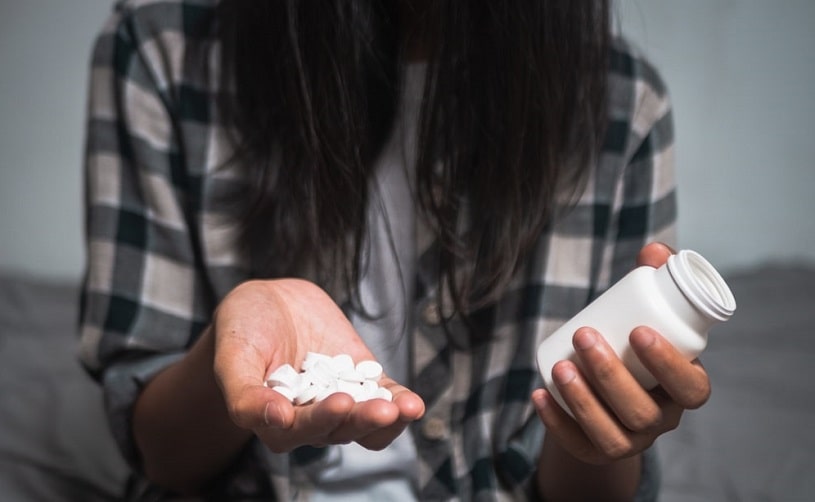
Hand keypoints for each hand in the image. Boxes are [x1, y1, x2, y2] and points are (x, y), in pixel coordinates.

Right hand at [212, 278, 424, 452]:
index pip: (299, 431)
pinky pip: (385, 397)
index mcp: (275, 423)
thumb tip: (277, 419)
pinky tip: (413, 404)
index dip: (320, 420)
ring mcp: (340, 400)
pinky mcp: (362, 380)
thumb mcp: (232, 357)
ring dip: (387, 420)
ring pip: (367, 423)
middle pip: (340, 429)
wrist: (269, 303)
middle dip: (361, 420)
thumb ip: (245, 394)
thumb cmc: (242, 331)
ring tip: (404, 409)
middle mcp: (310, 420)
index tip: (338, 402)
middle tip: (380, 410)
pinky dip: (400, 403)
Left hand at [531, 242, 710, 463]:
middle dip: (611, 374)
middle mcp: (662, 421)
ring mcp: (631, 442)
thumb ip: (655, 279)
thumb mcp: (647, 312)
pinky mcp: (597, 451)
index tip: (638, 331)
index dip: (669, 364)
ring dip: (583, 401)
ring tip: (559, 366)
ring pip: (614, 436)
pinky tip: (538, 394)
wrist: (611, 387)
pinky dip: (557, 423)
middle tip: (583, 335)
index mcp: (684, 390)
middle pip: (642, 411)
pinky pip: (579, 447)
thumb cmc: (634, 340)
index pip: (692, 389)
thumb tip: (654, 253)